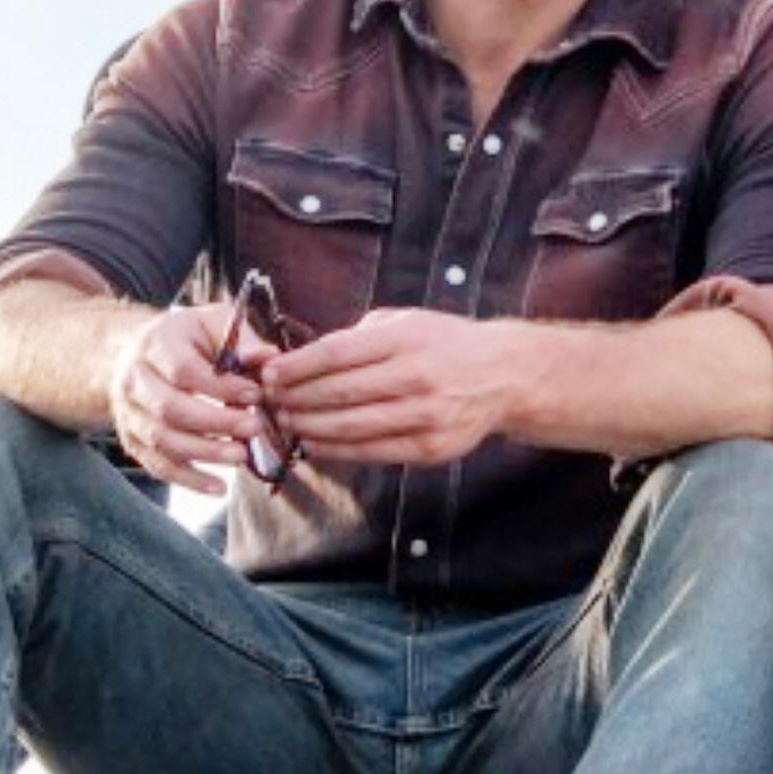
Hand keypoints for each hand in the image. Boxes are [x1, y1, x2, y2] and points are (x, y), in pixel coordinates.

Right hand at [103, 300, 277, 496]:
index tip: (255, 393)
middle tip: (253, 428)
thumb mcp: (211, 323)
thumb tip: (269, 358)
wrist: (131, 355)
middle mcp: (135, 379)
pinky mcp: (133, 440)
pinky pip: (157, 465)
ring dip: (204, 452)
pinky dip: (188, 479)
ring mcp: (130, 413)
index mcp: (156, 344)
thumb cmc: (185, 338)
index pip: (183, 369)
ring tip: (242, 456)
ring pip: (162, 440)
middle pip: (170, 408)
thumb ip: (241, 339)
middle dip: (215, 422)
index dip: (219, 385)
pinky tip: (219, 487)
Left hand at [263, 309, 523, 466]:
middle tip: (268, 401)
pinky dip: (337, 450)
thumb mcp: (407, 321)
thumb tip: (306, 357)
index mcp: (407, 339)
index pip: (337, 354)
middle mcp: (417, 377)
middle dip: (295, 398)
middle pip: (339, 392)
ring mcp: (425, 416)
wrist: (504, 376)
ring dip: (309, 427)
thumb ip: (360, 336)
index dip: (297, 367)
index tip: (270, 374)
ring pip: (351, 426)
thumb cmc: (446, 344)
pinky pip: (372, 452)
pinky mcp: (430, 448)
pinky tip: (313, 444)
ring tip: (284, 422)